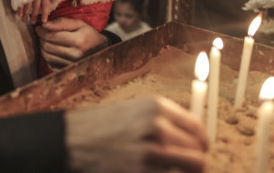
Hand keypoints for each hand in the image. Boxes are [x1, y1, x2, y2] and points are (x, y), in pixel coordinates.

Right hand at [17, 0, 51, 23]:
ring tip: (24, 20)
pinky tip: (19, 14)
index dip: (45, 14)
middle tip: (33, 22)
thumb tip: (50, 8)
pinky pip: (21, 2)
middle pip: (36, 7)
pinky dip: (20, 9)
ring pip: (28, 6)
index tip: (44, 21)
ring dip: (26, 14)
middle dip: (34, 16)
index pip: (45, 5)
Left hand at [35, 18, 107, 69]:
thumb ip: (61, 22)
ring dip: (43, 47)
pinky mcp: (68, 70)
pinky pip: (51, 64)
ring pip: (47, 56)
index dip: (42, 31)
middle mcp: (76, 54)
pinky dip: (47, 56)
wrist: (101, 50)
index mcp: (79, 40)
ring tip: (46, 41)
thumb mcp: (79, 24)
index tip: (39, 28)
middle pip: (48, 46)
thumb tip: (44, 25)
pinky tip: (51, 50)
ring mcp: (72, 64)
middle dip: (42, 38)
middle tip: (43, 33)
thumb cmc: (88, 34)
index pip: (52, 36)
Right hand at [65, 96, 206, 172]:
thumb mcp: (135, 111)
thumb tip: (194, 137)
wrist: (72, 141)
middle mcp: (158, 127)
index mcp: (157, 107)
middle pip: (198, 153)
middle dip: (195, 164)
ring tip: (170, 171)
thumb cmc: (103, 127)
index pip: (198, 128)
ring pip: (191, 169)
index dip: (201, 143)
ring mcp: (151, 153)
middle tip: (186, 169)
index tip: (199, 151)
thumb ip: (165, 120)